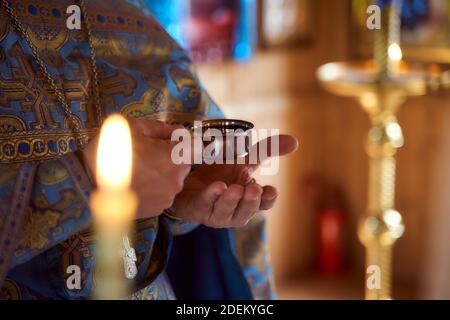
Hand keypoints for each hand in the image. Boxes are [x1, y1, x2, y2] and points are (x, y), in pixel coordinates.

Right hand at [81, 118, 190, 218]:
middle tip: (148, 153)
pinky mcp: (158, 209)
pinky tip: (137, 182)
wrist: (86, 184)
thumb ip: (162, 127)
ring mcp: (168, 197)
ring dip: (163, 172)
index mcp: (175, 157)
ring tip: (139, 169)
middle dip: (172, 156)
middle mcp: (177, 180)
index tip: (171, 140)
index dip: (186, 141)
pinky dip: (155, 187)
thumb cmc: (109, 150)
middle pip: (185, 163)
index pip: (197, 146)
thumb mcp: (134, 126)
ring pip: (174, 179)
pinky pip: (164, 193)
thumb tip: (179, 130)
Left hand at [171, 135, 298, 227]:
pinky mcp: (199, 210)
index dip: (268, 198)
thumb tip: (296, 142)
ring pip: (226, 211)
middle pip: (247, 210)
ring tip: (234, 189)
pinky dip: (211, 196)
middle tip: (253, 190)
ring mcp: (217, 213)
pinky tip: (216, 187)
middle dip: (250, 201)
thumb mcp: (245, 160)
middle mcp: (236, 210)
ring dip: (231, 200)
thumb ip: (267, 151)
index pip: (264, 203)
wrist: (190, 179)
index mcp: (250, 199)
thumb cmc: (221, 173)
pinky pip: (206, 205)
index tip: (272, 190)